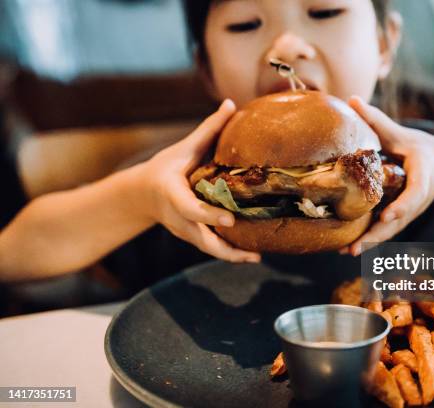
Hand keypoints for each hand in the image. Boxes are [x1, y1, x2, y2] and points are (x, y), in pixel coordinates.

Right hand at [141, 99, 260, 262]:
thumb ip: (208, 129)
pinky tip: (251, 254)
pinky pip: (211, 248)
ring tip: (257, 257)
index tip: (230, 219)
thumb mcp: (184, 148)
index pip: (191, 209)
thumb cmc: (166, 167)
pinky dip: (229, 253)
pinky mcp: (192, 237)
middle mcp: (179, 218)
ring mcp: (185, 231)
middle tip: (252, 253)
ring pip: (208, 249)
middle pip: (202, 239)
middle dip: (225, 249)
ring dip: (232, 256)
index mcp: (174, 195)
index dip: (210, 216)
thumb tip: (231, 104)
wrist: (142, 194)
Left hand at [341, 96, 433, 255]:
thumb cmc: (423, 148)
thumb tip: (352, 100)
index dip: (402, 206)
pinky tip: (348, 247)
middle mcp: (415, 201)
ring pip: (390, 231)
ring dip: (370, 243)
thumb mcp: (403, 134)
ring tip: (346, 252)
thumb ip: (378, 121)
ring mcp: (409, 211)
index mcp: (422, 179)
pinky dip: (370, 238)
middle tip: (355, 248)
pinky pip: (385, 229)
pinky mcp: (402, 216)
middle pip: (397, 222)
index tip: (389, 214)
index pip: (414, 195)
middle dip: (376, 236)